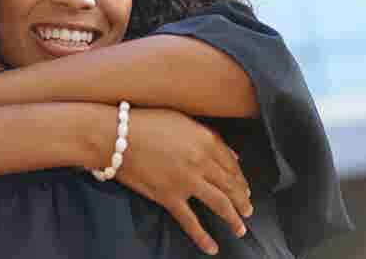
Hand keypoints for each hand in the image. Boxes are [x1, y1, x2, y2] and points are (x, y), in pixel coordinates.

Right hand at [111, 108, 253, 255]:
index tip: (245, 188)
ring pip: (220, 204)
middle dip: (243, 200)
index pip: (233, 164)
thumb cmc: (147, 122)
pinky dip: (203, 237)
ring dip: (234, 218)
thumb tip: (233, 154)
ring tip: (241, 228)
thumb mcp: (183, 120)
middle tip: (249, 210)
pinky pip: (191, 222)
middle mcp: (201, 161)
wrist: (116, 136)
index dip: (241, 179)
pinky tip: (212, 248)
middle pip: (231, 185)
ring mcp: (186, 181)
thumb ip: (209, 136)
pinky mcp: (169, 197)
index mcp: (206, 140)